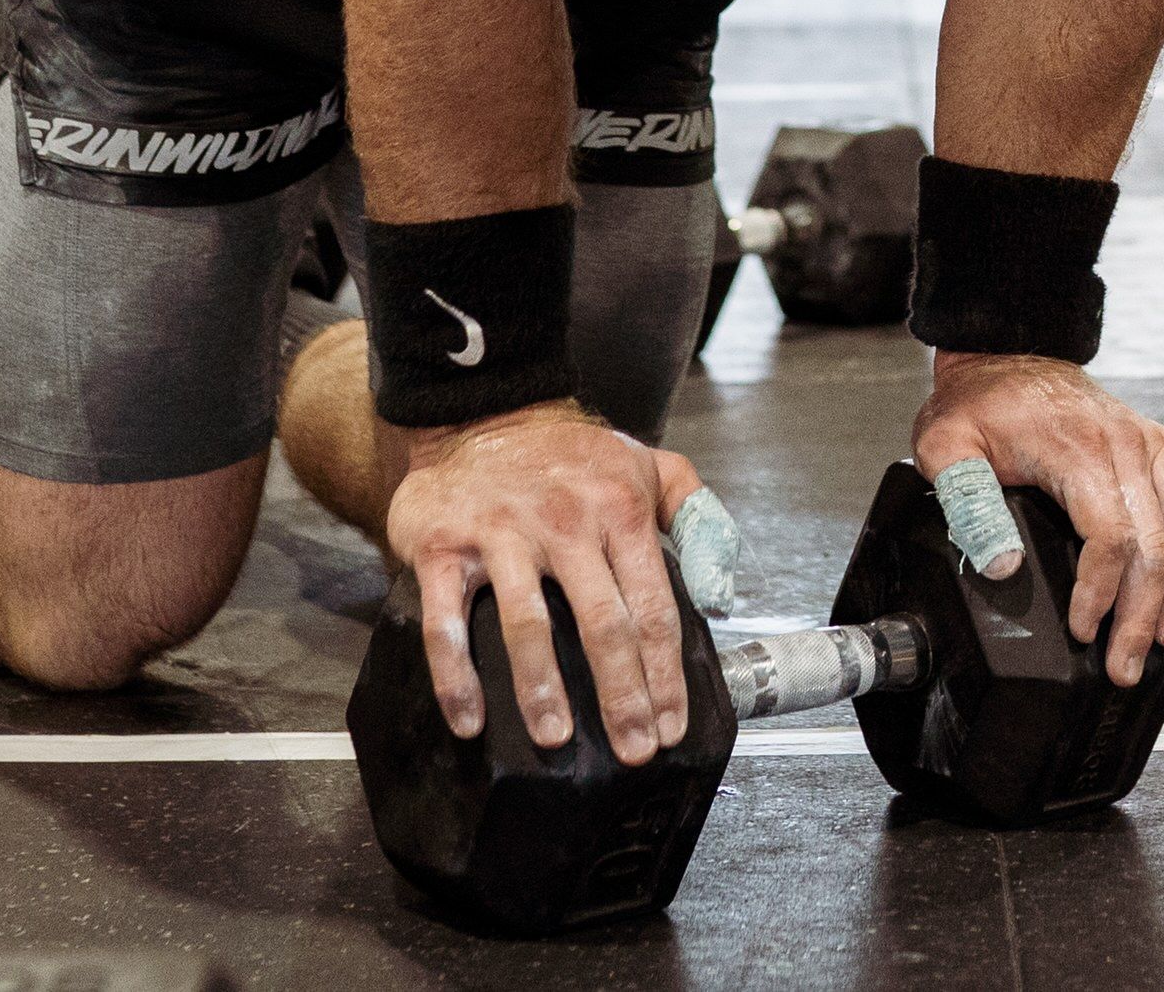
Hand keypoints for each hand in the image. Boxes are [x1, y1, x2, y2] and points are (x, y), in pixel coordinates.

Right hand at [382, 399, 708, 760]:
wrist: (480, 415)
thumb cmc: (568, 458)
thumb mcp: (649, 466)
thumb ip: (697, 518)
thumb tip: (721, 589)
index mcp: (620, 509)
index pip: (653, 605)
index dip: (664, 672)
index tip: (671, 724)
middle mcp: (565, 521)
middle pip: (602, 622)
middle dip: (621, 694)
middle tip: (632, 749)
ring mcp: (501, 534)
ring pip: (527, 624)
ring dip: (542, 689)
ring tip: (557, 737)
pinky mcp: (443, 546)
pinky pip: (447, 621)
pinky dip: (455, 676)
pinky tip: (469, 720)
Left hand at [911, 353, 1163, 686]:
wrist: (1008, 350)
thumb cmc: (978, 401)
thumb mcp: (945, 444)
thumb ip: (967, 502)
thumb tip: (1002, 563)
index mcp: (1080, 448)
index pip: (1111, 535)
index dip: (1102, 593)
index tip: (1085, 631)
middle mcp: (1128, 445)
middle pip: (1156, 545)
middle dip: (1144, 615)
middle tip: (1126, 666)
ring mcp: (1149, 445)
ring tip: (1162, 639)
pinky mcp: (1157, 449)